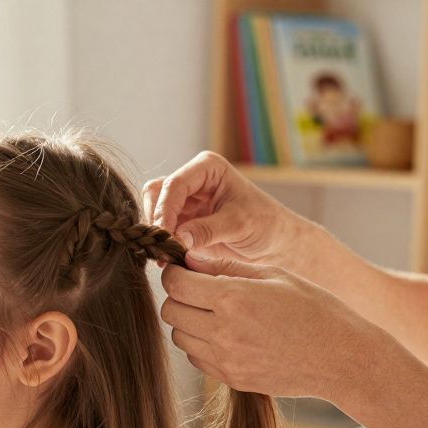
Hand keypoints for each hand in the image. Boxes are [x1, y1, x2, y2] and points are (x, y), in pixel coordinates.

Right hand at [141, 151, 313, 265]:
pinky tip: (166, 259)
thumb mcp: (239, 225)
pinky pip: (160, 228)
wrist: (274, 243)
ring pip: (153, 210)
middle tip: (162, 248)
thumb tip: (176, 239)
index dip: (165, 210)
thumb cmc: (265, 224)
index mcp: (207, 168)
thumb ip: (207, 230)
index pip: (174, 184)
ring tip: (164, 256)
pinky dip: (160, 242)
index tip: (166, 236)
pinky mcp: (181, 221)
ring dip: (155, 232)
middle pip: (156, 193)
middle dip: (156, 221)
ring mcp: (184, 201)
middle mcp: (192, 180)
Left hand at [159, 253, 389, 401]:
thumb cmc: (314, 309)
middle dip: (179, 296)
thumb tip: (190, 258)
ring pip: (179, 337)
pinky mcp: (231, 379)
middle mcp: (223, 331)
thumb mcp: (275, 275)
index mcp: (233, 299)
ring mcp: (225, 359)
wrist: (341, 358)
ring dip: (188, 322)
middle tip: (199, 290)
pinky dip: (201, 345)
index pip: (176, 284)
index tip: (184, 270)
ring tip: (214, 313)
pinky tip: (225, 334)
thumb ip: (227, 267)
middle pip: (170, 311)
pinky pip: (197, 358)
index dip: (175, 273)